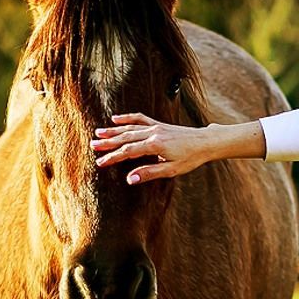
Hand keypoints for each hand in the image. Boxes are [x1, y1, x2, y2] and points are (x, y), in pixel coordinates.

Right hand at [92, 114, 213, 183]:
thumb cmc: (191, 158)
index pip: (128, 151)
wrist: (206, 142)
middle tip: (93, 146)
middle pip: (125, 137)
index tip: (100, 162)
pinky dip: (127, 118)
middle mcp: (153, 133)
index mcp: (155, 145)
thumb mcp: (171, 170)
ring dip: (113, 131)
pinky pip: (140, 119)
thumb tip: (129, 179)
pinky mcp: (159, 124)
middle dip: (108, 143)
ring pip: (130, 128)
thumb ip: (149, 173)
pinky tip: (116, 118)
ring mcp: (155, 127)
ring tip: (98, 133)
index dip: (113, 157)